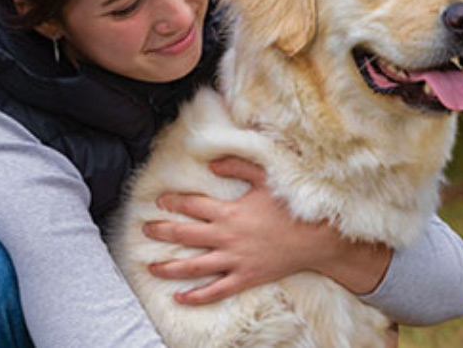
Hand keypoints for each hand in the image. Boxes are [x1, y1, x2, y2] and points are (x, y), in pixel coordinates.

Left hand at [142, 157, 392, 305]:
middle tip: (145, 230)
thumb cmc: (291, 207)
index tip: (159, 201)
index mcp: (229, 212)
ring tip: (151, 267)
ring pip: (193, 267)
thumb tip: (211, 165)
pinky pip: (216, 291)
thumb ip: (237, 167)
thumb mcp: (265, 178)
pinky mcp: (245, 278)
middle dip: (161, 232)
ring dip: (169, 268)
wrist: (316, 239)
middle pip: (184, 235)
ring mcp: (234, 261)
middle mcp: (226, 237)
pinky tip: (180, 298)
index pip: (191, 206)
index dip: (173, 202)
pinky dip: (196, 297)